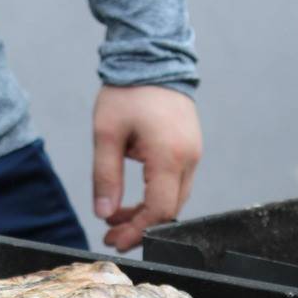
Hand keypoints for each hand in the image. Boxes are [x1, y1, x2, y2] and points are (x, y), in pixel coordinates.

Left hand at [92, 85, 201, 250]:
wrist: (153, 57)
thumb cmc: (128, 91)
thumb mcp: (106, 134)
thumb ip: (105, 177)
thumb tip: (104, 213)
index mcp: (168, 156)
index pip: (158, 210)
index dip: (136, 231)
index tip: (113, 240)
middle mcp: (188, 158)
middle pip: (170, 210)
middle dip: (140, 226)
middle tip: (111, 233)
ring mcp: (193, 153)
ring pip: (175, 199)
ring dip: (147, 212)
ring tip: (116, 214)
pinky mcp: (190, 148)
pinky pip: (177, 183)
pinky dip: (156, 195)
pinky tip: (134, 195)